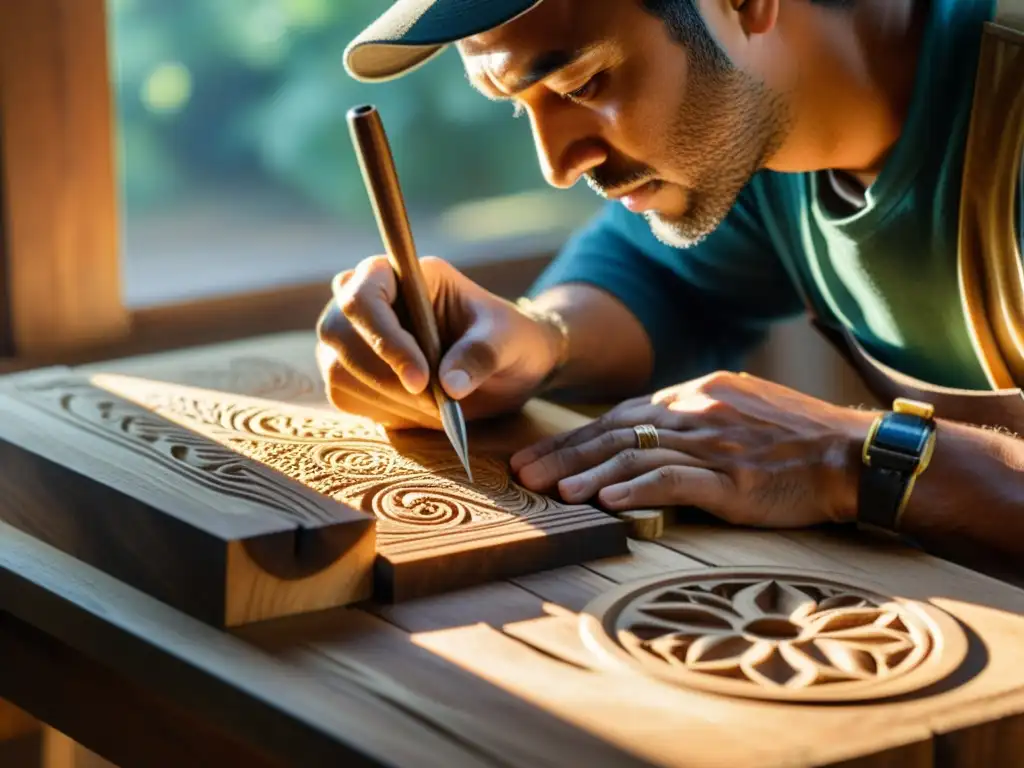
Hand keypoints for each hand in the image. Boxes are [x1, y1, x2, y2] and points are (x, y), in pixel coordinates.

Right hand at [316, 256, 562, 428]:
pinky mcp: (352, 371)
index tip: (421, 379)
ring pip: (337, 368)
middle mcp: (372, 299)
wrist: (506, 369)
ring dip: (386, 399)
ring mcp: (355, 335)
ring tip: (437, 408)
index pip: (365, 293)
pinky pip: (343, 394)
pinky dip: (381, 411)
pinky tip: (419, 412)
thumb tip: (450, 384)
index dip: (383, 336)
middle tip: (434, 402)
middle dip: (384, 376)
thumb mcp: (510, 341)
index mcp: (408, 275)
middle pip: (337, 331)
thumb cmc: (509, 341)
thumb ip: (482, 354)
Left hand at [510, 372, 875, 527]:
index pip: (620, 417)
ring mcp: (712, 443)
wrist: (852, 453)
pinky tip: (605, 503)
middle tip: (523, 474)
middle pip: (614, 433)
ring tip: (552, 492)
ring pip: (634, 455)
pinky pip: (673, 480)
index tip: (542, 456)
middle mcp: (695, 412)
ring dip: (588, 474)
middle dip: (564, 455)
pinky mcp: (732, 476)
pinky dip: (634, 491)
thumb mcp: (738, 409)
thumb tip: (648, 435)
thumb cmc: (796, 439)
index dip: (576, 438)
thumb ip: (693, 417)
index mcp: (694, 395)